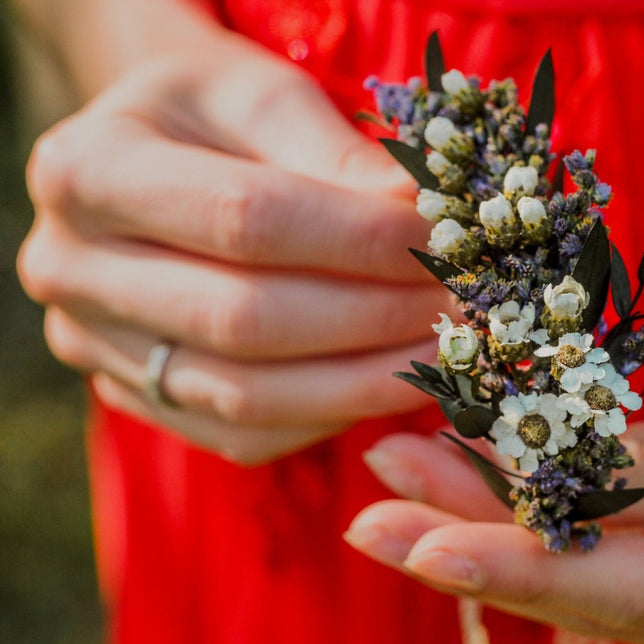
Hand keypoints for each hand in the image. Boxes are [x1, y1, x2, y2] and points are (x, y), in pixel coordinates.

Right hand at [18, 43, 449, 463]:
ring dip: (366, 383)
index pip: (247, 220)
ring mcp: (93, 348)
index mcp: (88, 170)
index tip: (449, 245)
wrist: (154, 156)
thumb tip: (431, 224)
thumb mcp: (270, 99)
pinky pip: (244, 434)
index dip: (362, 240)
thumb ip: (341, 157)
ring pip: (247, 397)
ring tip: (451, 355)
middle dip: (376, 318)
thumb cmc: (220, 117)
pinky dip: (331, 417)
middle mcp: (68, 269)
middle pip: (246, 320)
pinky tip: (394, 384)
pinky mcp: (136, 397)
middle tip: (466, 309)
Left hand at [344, 267, 643, 643]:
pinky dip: (547, 503)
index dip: (528, 569)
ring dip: (501, 523)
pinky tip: (471, 470)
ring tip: (402, 477)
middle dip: (487, 550)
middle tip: (374, 519)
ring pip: (600, 569)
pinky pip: (619, 539)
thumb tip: (546, 487)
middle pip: (607, 594)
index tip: (423, 545)